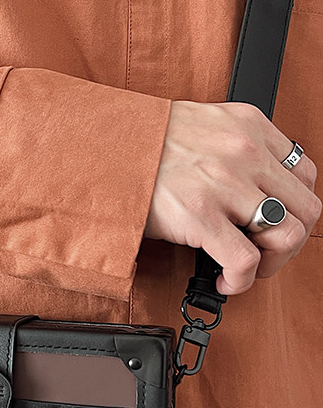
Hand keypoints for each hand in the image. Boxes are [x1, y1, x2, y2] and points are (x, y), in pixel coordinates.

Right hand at [144, 99, 320, 295]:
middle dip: (290, 240)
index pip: (305, 173)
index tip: (277, 221)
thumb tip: (254, 189)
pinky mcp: (200, 216)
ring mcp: (225, 184)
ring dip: (272, 262)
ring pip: (286, 235)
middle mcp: (245, 152)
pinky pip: (245, 261)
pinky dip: (242, 281)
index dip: (295, 206)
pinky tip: (227, 281)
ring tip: (248, 267)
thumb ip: (236, 148)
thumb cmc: (144, 141)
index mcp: (250, 126)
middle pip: (306, 208)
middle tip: (266, 252)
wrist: (104, 146)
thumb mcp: (205, 126)